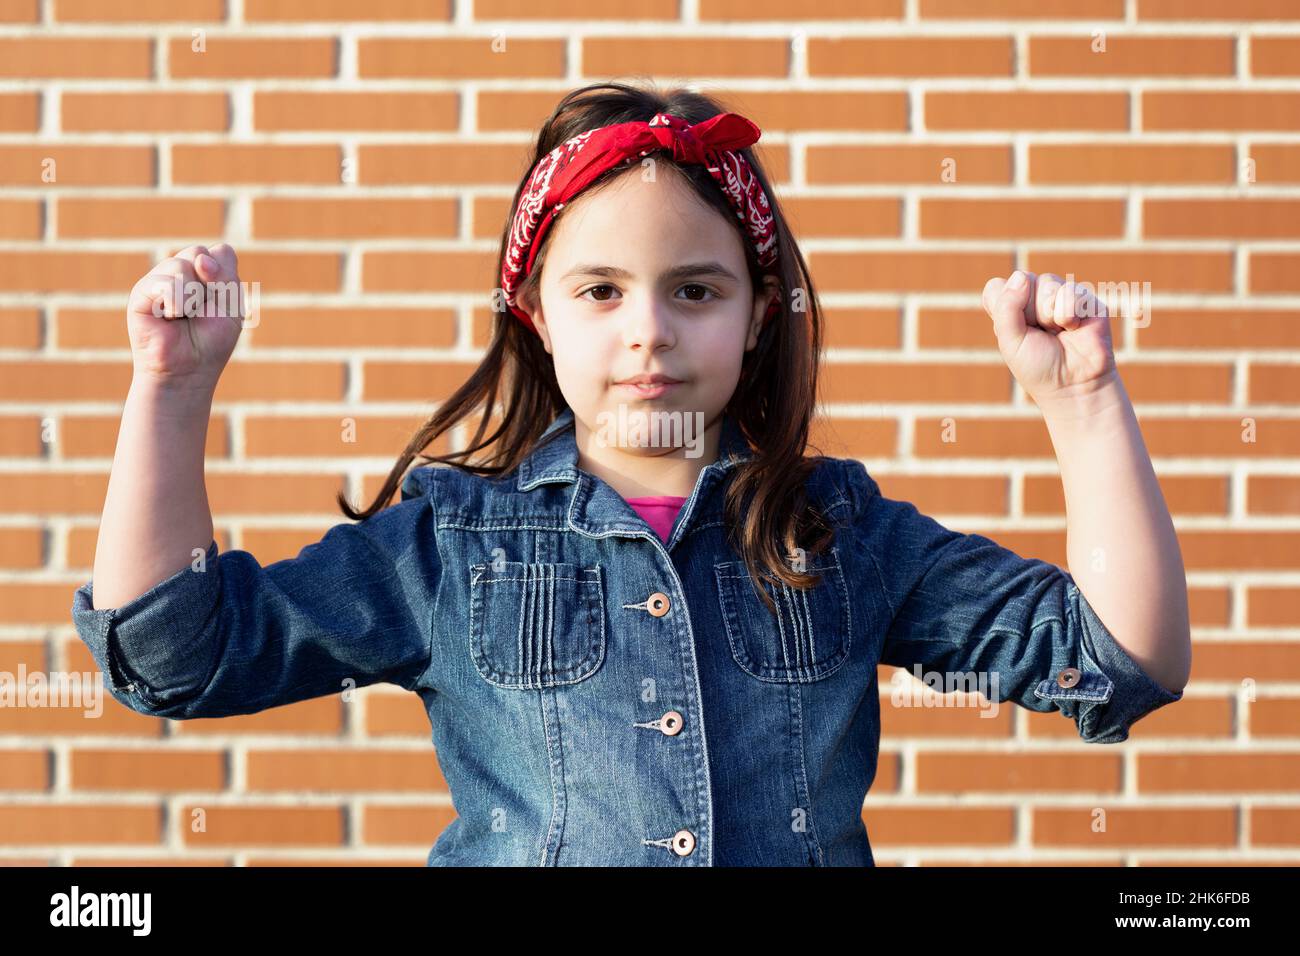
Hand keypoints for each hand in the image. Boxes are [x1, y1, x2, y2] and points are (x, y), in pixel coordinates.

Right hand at [126, 243, 244, 392]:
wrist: (188, 369)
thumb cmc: (210, 340)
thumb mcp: (231, 306)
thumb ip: (225, 276)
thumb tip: (200, 258)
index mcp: (204, 272)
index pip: (219, 252)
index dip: (225, 275)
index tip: (221, 300)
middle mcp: (180, 271)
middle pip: (199, 252)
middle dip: (209, 285)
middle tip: (200, 310)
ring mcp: (159, 279)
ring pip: (181, 264)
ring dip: (192, 296)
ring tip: (184, 316)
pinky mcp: (141, 292)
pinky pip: (163, 283)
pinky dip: (176, 302)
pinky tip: (170, 317)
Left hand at [981, 270, 1116, 404]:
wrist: (1074, 385)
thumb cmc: (1039, 367)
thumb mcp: (1010, 342)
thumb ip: (1007, 308)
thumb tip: (1020, 276)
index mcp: (1012, 308)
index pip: (997, 286)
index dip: (1003, 304)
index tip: (1013, 329)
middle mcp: (1035, 299)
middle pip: (1022, 280)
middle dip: (1028, 312)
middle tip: (1040, 334)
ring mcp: (1060, 296)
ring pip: (1047, 282)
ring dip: (1048, 314)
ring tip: (1057, 332)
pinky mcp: (1085, 298)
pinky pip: (1070, 291)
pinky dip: (1068, 314)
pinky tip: (1074, 328)